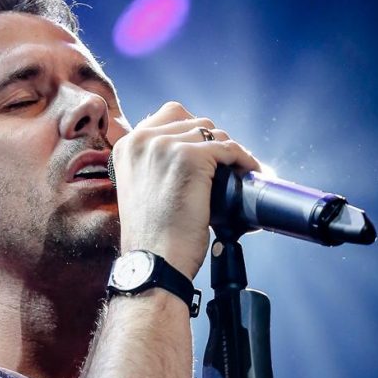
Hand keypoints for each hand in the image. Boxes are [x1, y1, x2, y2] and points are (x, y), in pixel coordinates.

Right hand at [110, 101, 259, 279]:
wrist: (154, 262)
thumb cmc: (152, 237)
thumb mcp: (141, 189)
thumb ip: (155, 165)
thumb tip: (194, 152)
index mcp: (127, 145)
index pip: (170, 115)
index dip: (193, 132)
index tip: (208, 150)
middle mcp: (143, 140)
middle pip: (194, 122)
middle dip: (214, 142)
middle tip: (228, 164)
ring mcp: (166, 146)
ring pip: (214, 133)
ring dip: (230, 151)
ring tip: (239, 170)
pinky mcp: (191, 158)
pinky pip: (229, 148)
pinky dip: (244, 159)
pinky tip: (250, 172)